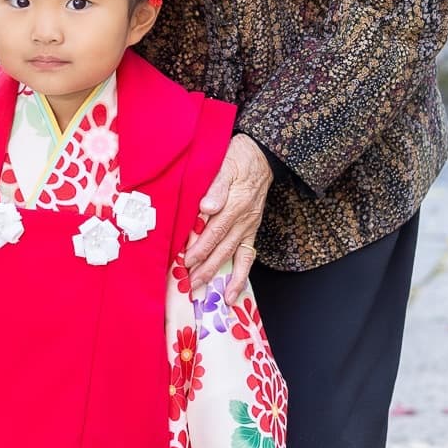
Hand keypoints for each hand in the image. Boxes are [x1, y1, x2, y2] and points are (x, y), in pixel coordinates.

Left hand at [184, 135, 270, 300]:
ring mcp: (249, 226)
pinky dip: (241, 275)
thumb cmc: (239, 157)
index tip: (185, 261)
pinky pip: (248, 256)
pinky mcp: (252, 230)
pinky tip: (232, 291)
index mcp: (234, 203)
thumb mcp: (226, 163)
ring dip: (220, 275)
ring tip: (207, 293)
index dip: (200, 248)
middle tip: (190, 284)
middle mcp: (244, 219)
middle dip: (206, 268)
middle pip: (222, 248)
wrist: (262, 154)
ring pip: (234, 256)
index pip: (214, 231)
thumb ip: (217, 186)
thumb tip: (207, 207)